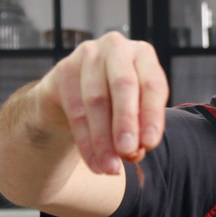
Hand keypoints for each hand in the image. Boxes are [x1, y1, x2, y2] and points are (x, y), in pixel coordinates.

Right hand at [47, 31, 168, 174]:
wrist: (72, 97)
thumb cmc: (115, 104)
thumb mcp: (133, 113)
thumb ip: (138, 130)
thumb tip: (135, 152)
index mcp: (143, 54)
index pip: (152, 84)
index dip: (152, 115)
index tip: (150, 144)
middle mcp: (116, 48)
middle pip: (123, 85)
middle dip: (126, 123)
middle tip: (128, 153)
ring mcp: (87, 54)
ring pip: (96, 101)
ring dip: (103, 140)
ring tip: (110, 168)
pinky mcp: (63, 70)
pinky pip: (75, 111)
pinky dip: (86, 143)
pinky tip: (94, 163)